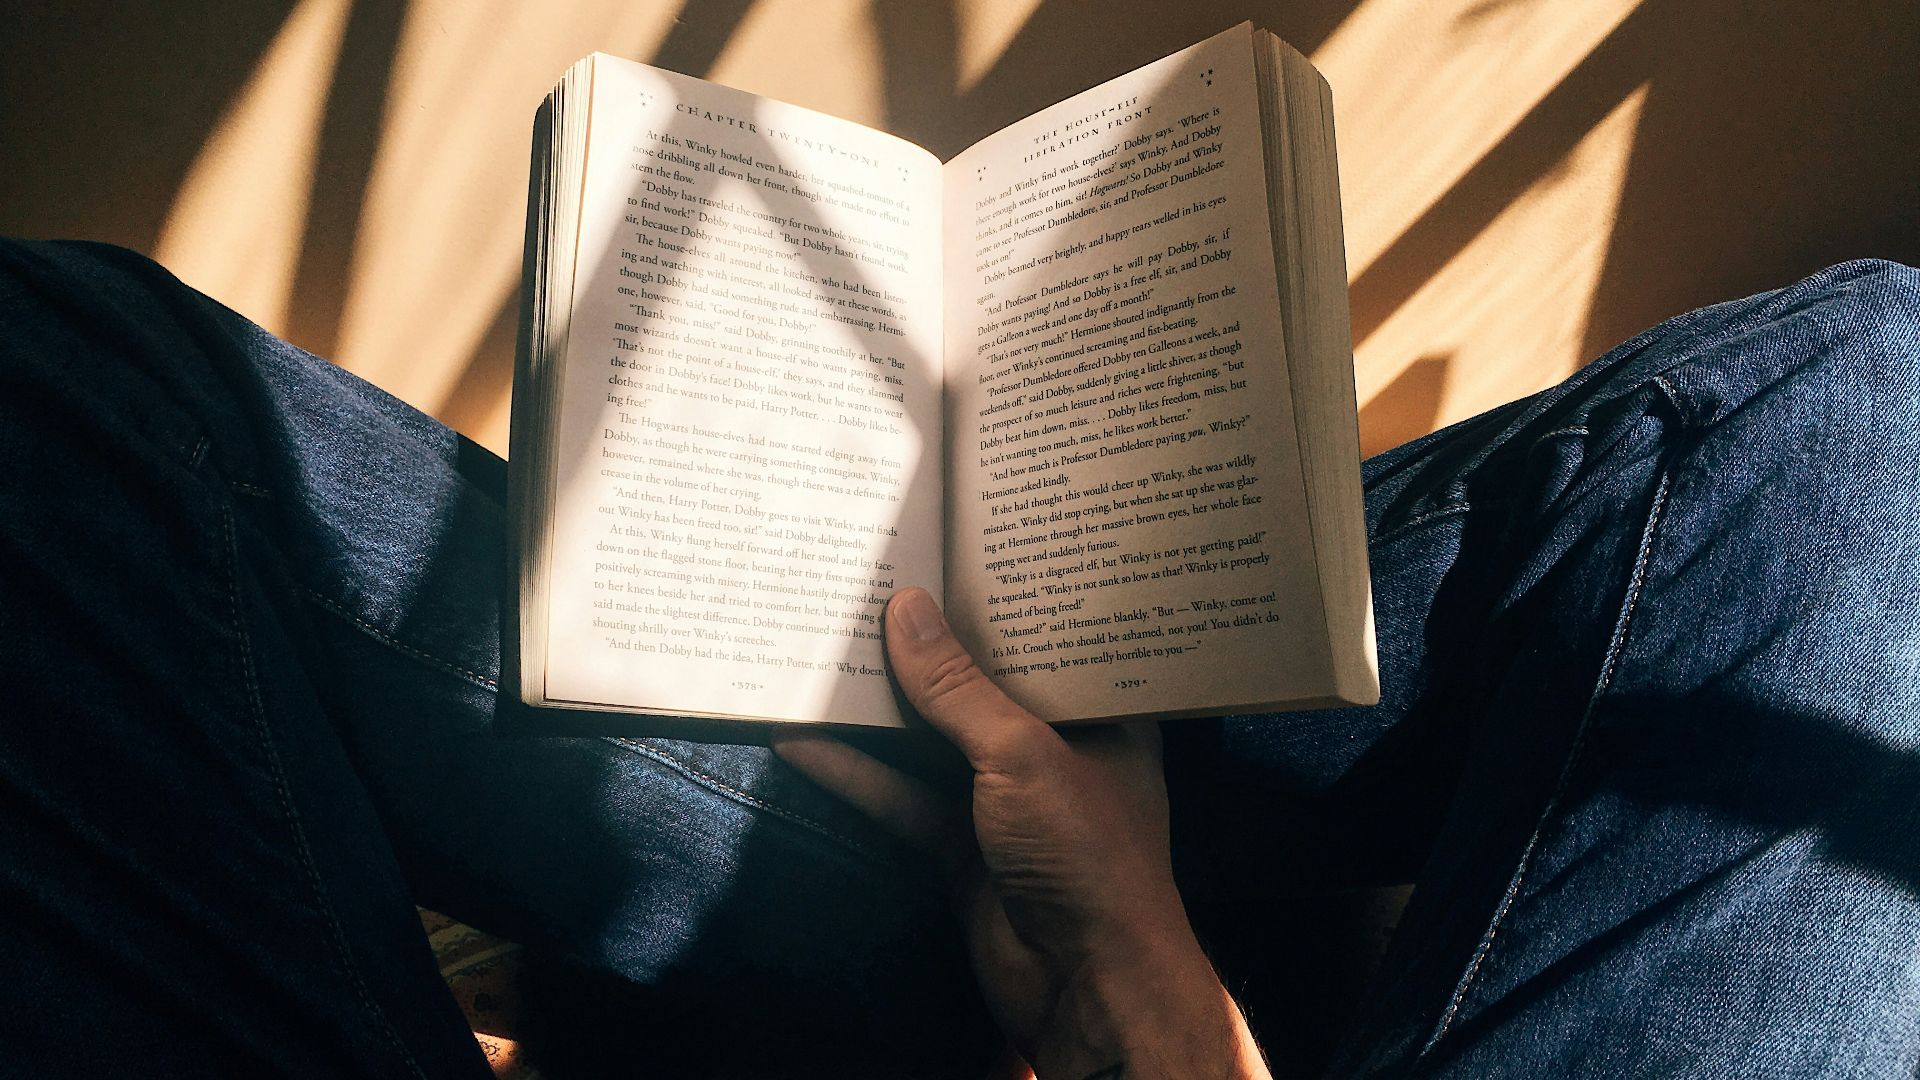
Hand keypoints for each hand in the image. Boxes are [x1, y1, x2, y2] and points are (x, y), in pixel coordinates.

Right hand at [773, 587, 1269, 1079]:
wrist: (1085, 986)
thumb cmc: (1087, 854)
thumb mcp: (1023, 753)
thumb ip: (958, 687)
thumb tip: (904, 609)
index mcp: (1101, 712)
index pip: (1050, 638)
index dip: (1003, 595)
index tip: (949, 543)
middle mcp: (1055, 747)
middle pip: (980, 684)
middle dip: (927, 645)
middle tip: (869, 580)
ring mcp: (1003, 798)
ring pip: (931, 739)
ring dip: (879, 706)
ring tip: (821, 645)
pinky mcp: (958, 844)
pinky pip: (899, 795)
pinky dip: (854, 771)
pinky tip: (801, 737)